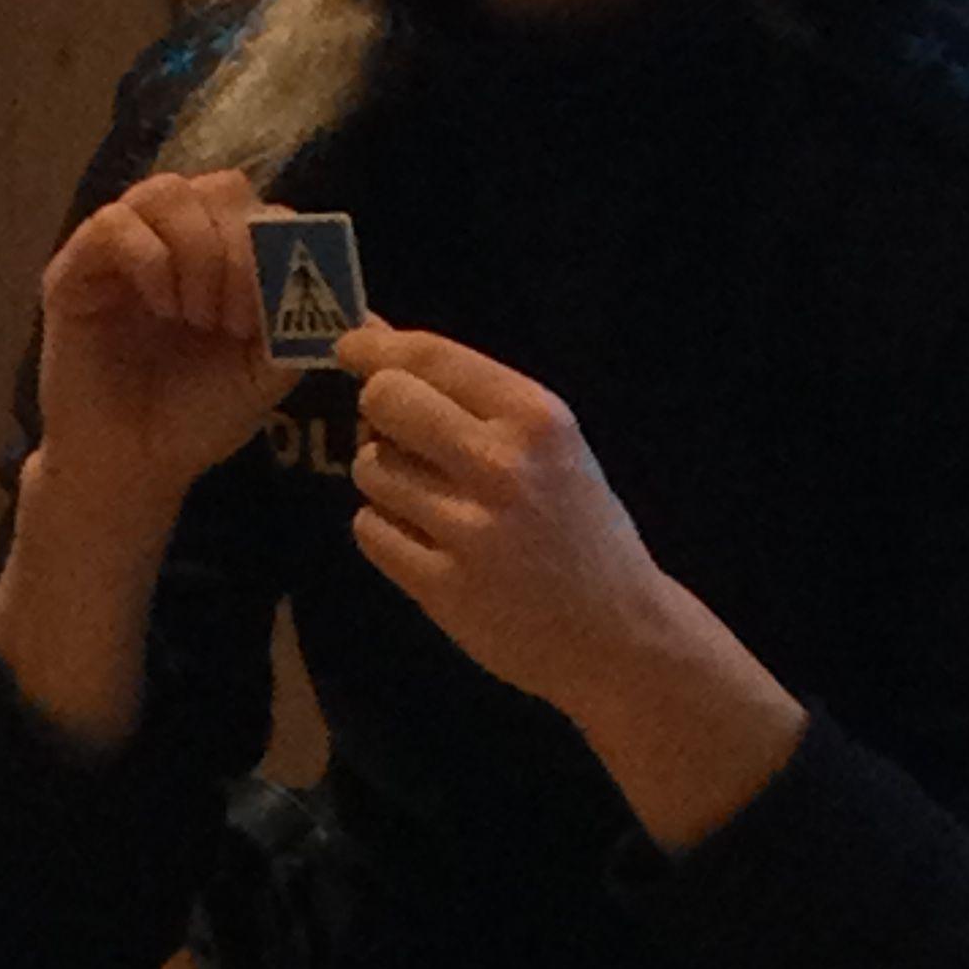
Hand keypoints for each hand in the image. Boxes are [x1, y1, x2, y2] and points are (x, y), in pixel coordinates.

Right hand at [35, 169, 290, 519]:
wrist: (135, 463)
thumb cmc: (198, 416)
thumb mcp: (267, 369)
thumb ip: (301, 320)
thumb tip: (339, 283)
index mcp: (224, 255)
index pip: (259, 206)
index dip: (275, 246)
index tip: (268, 312)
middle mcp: (174, 239)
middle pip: (219, 187)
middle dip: (238, 249)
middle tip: (232, 319)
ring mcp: (123, 247)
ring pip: (166, 192)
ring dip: (195, 251)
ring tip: (195, 315)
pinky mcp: (76, 267)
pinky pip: (113, 222)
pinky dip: (148, 258)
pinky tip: (161, 307)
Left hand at [335, 321, 670, 715]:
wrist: (617, 633)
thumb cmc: (579, 527)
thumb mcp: (551, 446)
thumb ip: (471, 396)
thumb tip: (377, 334)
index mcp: (537, 419)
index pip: (431, 356)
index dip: (374, 344)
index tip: (350, 345)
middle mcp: (502, 466)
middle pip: (386, 401)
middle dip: (378, 411)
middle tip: (398, 434)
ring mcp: (470, 530)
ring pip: (369, 468)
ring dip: (384, 478)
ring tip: (427, 499)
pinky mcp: (442, 586)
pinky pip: (369, 530)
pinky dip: (384, 530)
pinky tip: (424, 541)